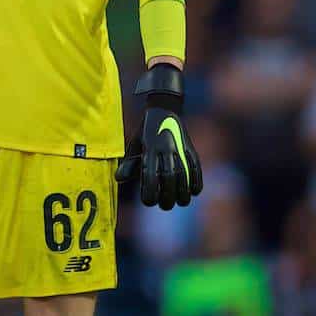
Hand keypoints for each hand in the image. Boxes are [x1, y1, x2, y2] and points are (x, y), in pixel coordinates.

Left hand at [115, 65, 202, 209]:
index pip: (150, 175)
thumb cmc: (145, 131)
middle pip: (169, 178)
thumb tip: (119, 179)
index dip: (150, 191)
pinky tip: (194, 192)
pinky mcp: (191, 149)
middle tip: (164, 205)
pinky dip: (197, 181)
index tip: (148, 202)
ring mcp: (180, 149)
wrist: (164, 109)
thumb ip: (129, 163)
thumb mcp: (134, 144)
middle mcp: (165, 149)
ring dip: (183, 192)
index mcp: (149, 149)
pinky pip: (196, 167)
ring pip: (184, 175)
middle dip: (167, 196)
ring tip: (179, 202)